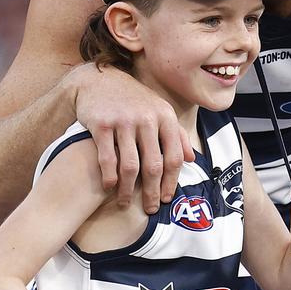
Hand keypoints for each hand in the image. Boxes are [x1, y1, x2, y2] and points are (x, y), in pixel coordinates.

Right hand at [70, 63, 194, 213]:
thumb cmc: (134, 101)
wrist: (99, 80)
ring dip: (128, 190)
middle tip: (149, 209)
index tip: (166, 199)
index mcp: (165, 117)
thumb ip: (177, 134)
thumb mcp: (159, 111)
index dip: (171, 182)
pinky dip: (109, 177)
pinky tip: (110, 187)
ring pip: (130, 166)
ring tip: (125, 203)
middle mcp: (146, 118)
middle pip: (153, 165)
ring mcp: (123, 121)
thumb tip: (191, 159)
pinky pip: (107, 158)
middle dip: (152, 192)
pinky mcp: (101, 124)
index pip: (173, 157)